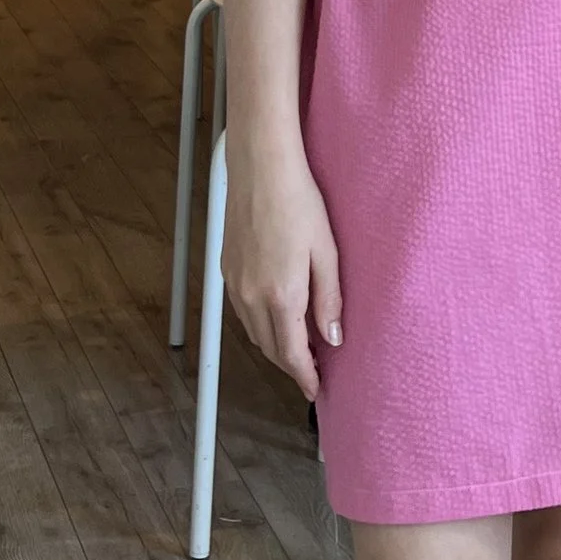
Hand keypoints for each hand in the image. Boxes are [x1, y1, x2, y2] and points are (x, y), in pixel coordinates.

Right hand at [222, 151, 342, 400]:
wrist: (261, 169)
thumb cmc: (299, 203)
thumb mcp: (327, 252)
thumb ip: (329, 300)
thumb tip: (334, 339)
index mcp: (282, 295)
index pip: (292, 354)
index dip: (305, 377)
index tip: (316, 390)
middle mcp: (252, 296)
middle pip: (270, 349)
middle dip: (291, 365)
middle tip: (313, 370)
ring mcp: (234, 284)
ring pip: (253, 333)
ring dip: (274, 346)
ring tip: (299, 346)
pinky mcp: (226, 269)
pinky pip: (242, 312)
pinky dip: (259, 325)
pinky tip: (276, 316)